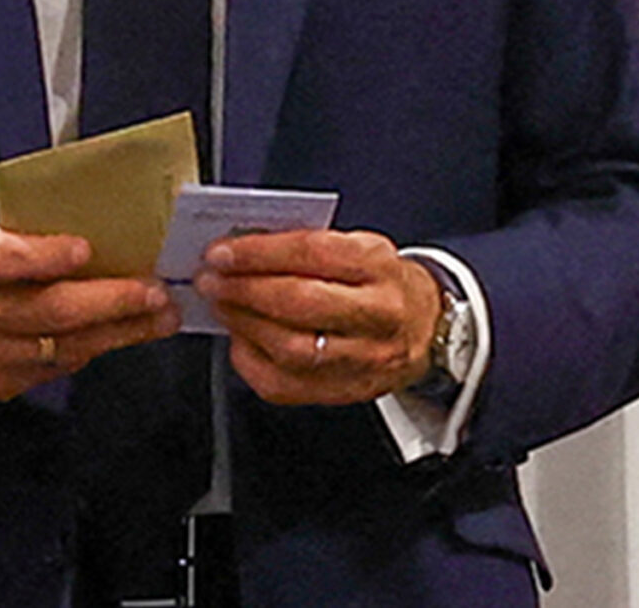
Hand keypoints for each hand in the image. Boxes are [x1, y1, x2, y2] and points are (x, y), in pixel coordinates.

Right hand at [0, 226, 177, 402]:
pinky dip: (91, 350)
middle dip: (109, 302)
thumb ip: (18, 242)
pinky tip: (120, 337)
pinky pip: (52, 370)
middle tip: (154, 292)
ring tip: (157, 317)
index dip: (41, 256)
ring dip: (117, 333)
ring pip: (57, 347)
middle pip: (43, 311)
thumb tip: (93, 240)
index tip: (83, 249)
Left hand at [196, 229, 440, 406]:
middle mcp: (377, 314)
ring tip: (222, 306)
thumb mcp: (362, 248)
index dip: (260, 253)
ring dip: (244, 325)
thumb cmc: (382, 283)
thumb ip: (310, 246)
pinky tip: (240, 340)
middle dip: (245, 290)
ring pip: (292, 348)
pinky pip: (286, 385)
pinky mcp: (344, 391)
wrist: (425, 329)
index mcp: (379, 267)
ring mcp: (363, 358)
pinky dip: (252, 361)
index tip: (222, 252)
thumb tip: (245, 247)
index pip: (313, 254)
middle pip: (301, 303)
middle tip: (213, 279)